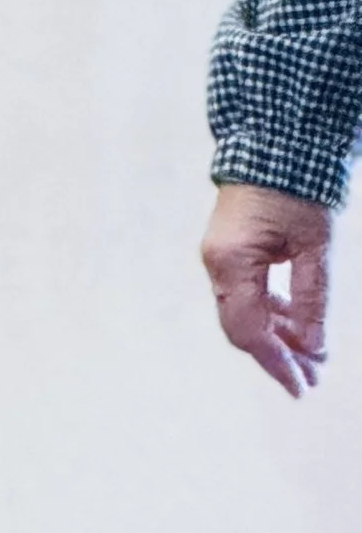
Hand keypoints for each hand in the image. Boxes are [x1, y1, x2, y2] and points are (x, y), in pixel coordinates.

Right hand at [201, 184, 333, 395]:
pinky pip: (245, 296)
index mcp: (232, 263)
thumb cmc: (297, 191)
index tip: (304, 386)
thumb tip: (315, 348)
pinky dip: (271, 315)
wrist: (273, 146)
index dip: (278, 362)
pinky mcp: (228, 255)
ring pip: (244, 315)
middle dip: (279, 355)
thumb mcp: (314, 247)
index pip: (251, 329)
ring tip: (311, 357)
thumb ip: (312, 300)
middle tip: (313, 378)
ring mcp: (219, 260)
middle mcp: (217, 265)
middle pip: (243, 328)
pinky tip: (296, 326)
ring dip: (277, 337)